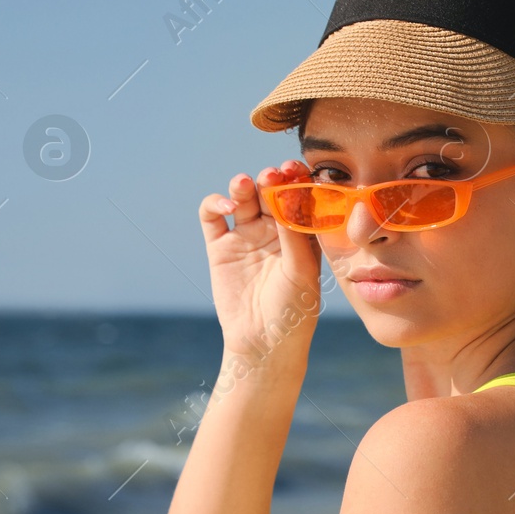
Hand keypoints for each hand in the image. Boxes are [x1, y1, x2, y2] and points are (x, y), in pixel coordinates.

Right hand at [199, 160, 323, 366]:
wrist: (263, 343)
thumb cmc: (293, 311)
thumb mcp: (301, 273)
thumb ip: (294, 237)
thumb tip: (286, 200)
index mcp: (301, 233)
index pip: (299, 197)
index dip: (297, 181)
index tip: (296, 170)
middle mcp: (275, 230)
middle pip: (270, 193)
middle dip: (272, 179)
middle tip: (273, 174)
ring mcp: (247, 236)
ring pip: (243, 199)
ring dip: (244, 185)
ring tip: (245, 183)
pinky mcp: (220, 246)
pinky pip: (212, 216)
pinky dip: (214, 203)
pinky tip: (224, 205)